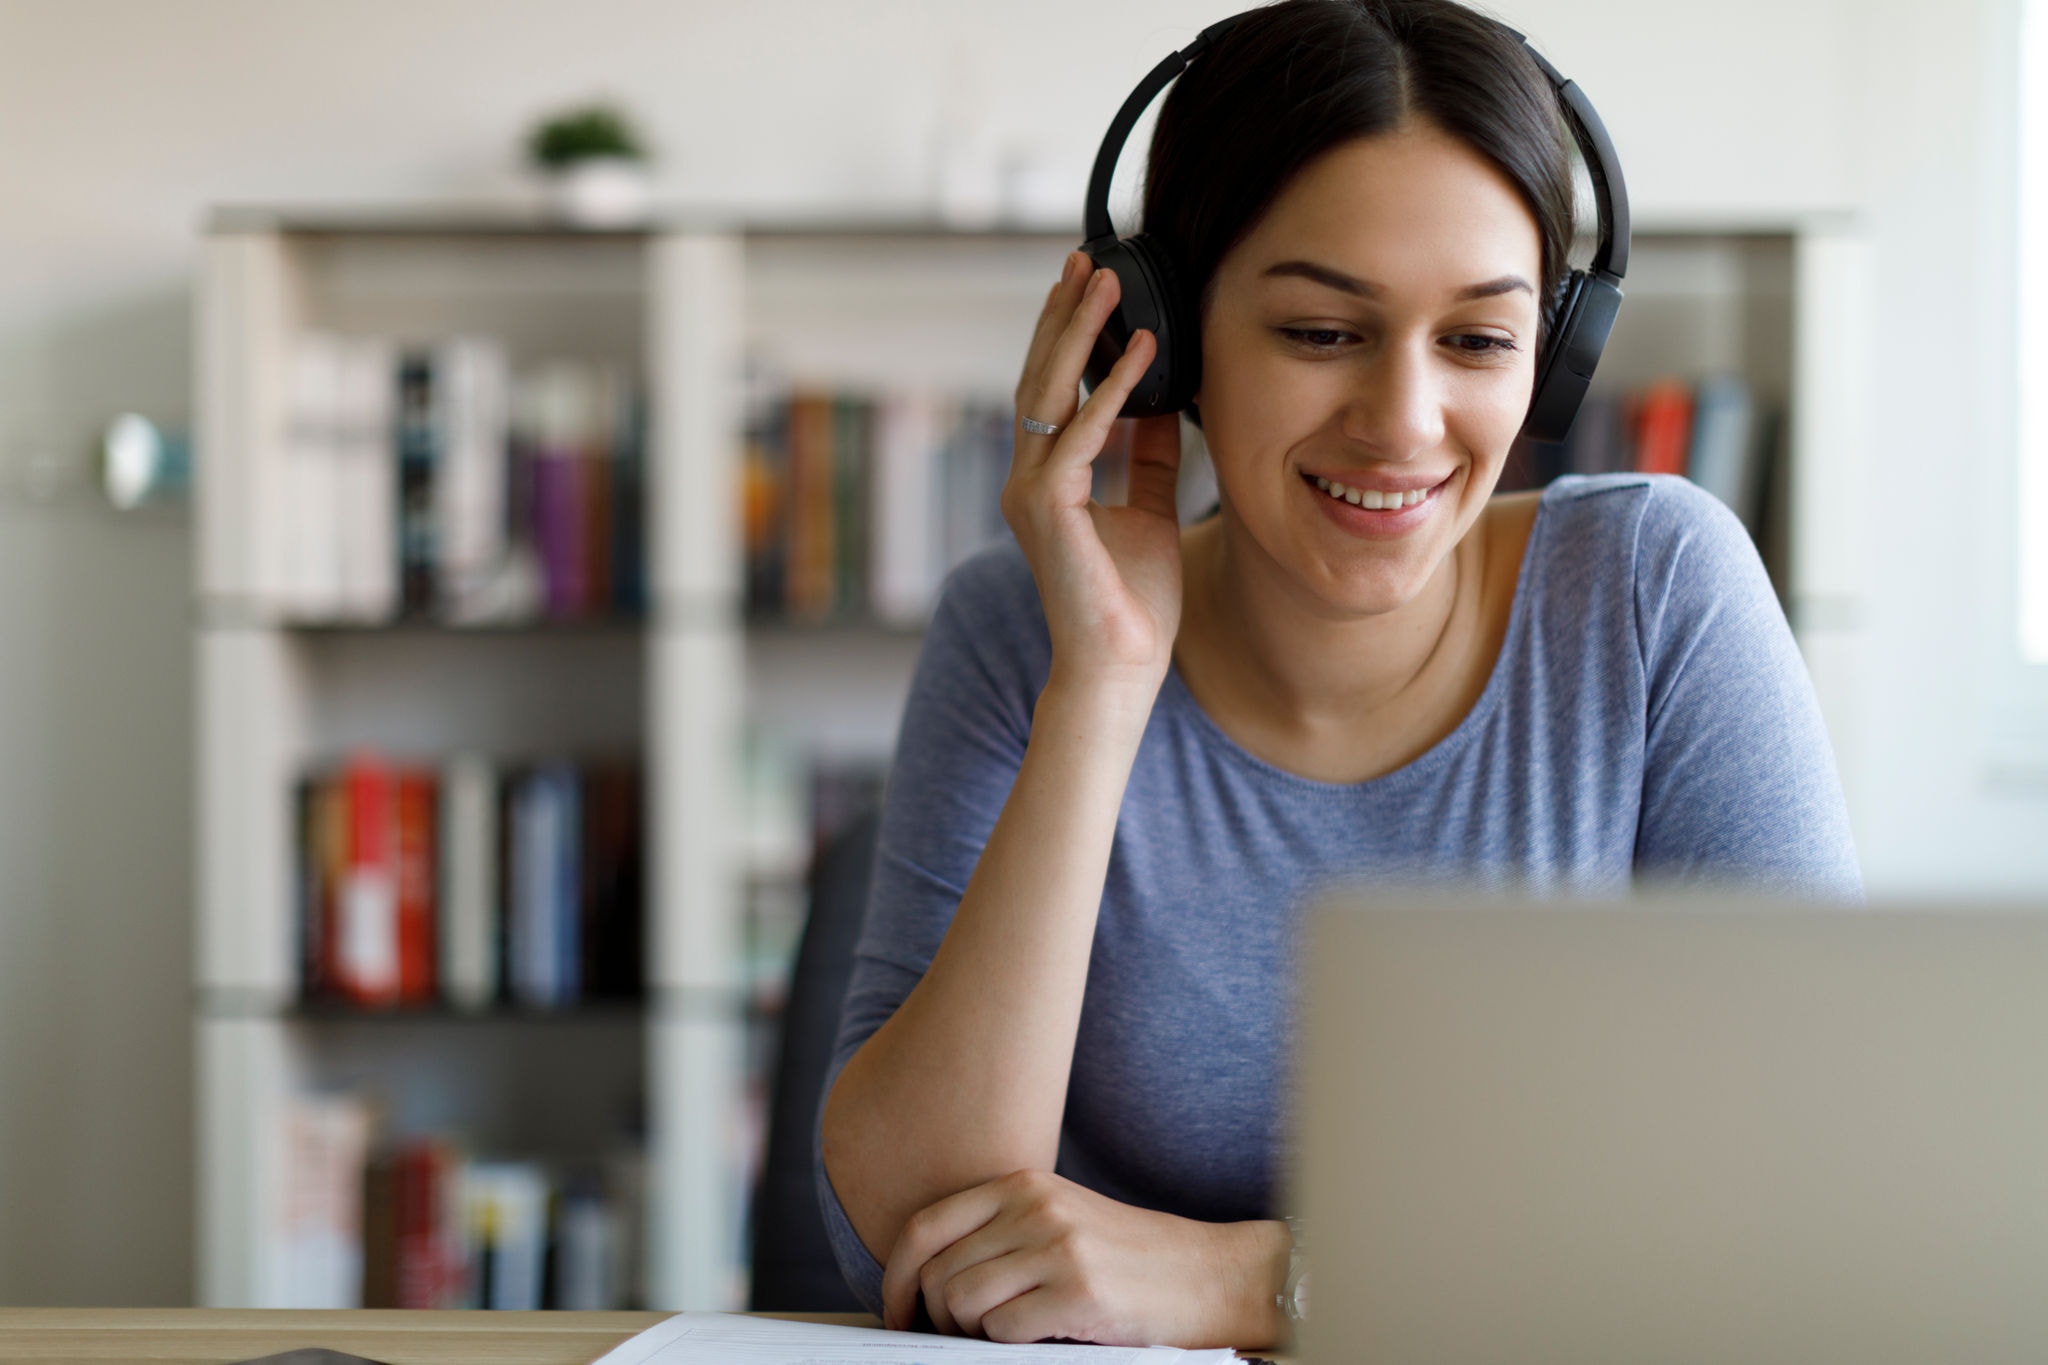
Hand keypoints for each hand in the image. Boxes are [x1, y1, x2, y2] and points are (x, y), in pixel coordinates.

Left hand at [879, 1168, 1287, 1349]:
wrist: (1206, 1275)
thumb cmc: (1126, 1257)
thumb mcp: (1057, 1220)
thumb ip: (998, 1233)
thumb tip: (922, 1282)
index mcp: (1021, 1185)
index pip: (925, 1227)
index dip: (895, 1277)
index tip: (897, 1311)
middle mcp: (1034, 1208)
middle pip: (937, 1272)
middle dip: (935, 1316)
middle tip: (955, 1336)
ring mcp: (1057, 1249)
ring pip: (962, 1302)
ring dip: (969, 1334)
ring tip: (999, 1336)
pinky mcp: (1079, 1294)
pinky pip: (1002, 1331)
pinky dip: (1004, 1347)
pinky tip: (1036, 1340)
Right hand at [1006, 252, 1185, 696]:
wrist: (1120, 668)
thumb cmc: (1133, 603)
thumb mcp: (1149, 510)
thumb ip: (1147, 457)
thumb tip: (1162, 401)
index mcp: (1046, 480)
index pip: (1051, 391)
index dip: (1067, 336)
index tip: (1090, 286)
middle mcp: (1027, 479)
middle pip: (1039, 377)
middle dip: (1063, 316)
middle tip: (1087, 260)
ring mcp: (1031, 492)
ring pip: (1048, 392)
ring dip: (1079, 332)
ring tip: (1106, 280)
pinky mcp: (1050, 509)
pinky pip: (1081, 432)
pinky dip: (1112, 388)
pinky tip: (1140, 350)